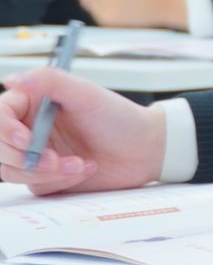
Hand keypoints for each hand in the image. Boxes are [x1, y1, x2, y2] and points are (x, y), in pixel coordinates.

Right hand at [0, 67, 168, 193]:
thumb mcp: (87, 94)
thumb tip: (12, 79)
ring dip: (46, 171)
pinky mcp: (44, 176)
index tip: (26, 141)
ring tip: (79, 163)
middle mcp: (28, 128)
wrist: (145, 149)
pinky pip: (35, 185)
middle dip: (26, 158)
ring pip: (12, 170)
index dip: (5, 131)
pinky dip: (60, 181)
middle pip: (0, 148)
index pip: (0, 116)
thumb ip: (50, 81)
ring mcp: (34, 154)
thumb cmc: (119, 118)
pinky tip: (85, 168)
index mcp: (33, 102)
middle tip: (55, 159)